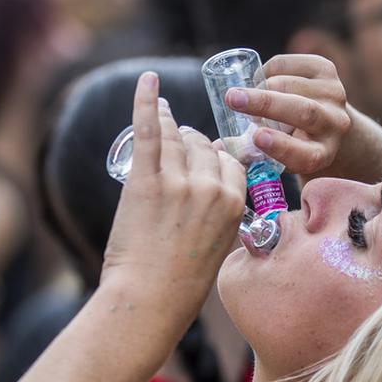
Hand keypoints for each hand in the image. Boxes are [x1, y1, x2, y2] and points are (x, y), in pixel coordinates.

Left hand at [100, 72, 244, 313]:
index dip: (212, 158)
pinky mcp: (146, 180)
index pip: (227, 161)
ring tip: (162, 114)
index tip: (204, 157)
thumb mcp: (216, 246)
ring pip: (177, 137)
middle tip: (177, 150)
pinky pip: (150, 130)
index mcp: (235, 203)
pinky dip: (146, 101)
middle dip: (190, 144)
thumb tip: (213, 191)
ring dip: (169, 124)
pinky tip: (147, 81)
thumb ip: (219, 214)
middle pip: (202, 146)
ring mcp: (178, 181)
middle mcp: (211, 187)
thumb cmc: (180, 283)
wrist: (149, 300)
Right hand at [222, 54, 353, 175]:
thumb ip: (248, 153)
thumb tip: (217, 147)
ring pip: (290, 84)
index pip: (305, 154)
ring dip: (261, 87)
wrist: (325, 121)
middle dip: (265, 103)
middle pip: (303, 111)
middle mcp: (335, 125)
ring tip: (247, 98)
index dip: (281, 146)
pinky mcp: (328, 70)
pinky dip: (268, 69)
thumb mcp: (273, 156)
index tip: (256, 137)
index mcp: (321, 154)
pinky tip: (262, 80)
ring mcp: (335, 95)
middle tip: (232, 99)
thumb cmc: (289, 143)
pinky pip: (289, 63)